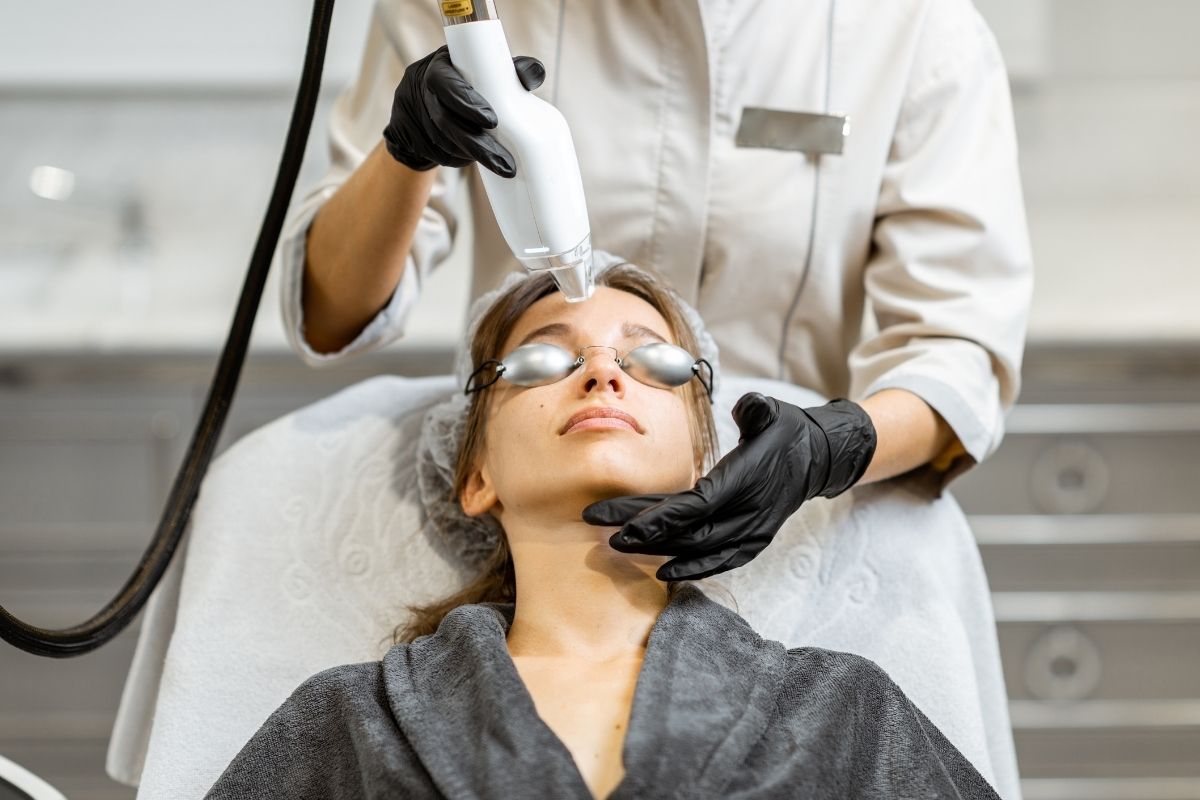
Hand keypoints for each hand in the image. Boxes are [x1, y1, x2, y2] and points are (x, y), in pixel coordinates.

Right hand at [382, 44, 545, 176]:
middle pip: (446, 121)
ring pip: (442, 142)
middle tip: (505, 163)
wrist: (424, 103)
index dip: (467, 103)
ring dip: (471, 155)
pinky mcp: (410, 138)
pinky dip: (459, 159)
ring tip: (499, 165)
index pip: (446, 84)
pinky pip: (438, 154)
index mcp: (437, 67)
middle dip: (477, 144)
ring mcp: (412, 115)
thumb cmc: (465, 82)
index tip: (493, 122)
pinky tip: (475, 162)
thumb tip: (535, 74)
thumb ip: (510, 70)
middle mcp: (419, 89)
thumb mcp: (483, 70)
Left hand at [582, 394, 876, 580]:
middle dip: (645, 533)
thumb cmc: (787, 430)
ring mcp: (754, 530)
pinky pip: (721, 561)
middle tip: (605, 533)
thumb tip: (743, 409)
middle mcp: (750, 511)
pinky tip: (663, 572)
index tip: (623, 523)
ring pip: (701, 548)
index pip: (697, 504)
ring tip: (619, 547)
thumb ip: (755, 409)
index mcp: (747, 479)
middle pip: (690, 530)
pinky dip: (693, 568)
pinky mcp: (755, 540)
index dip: (659, 517)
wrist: (819, 458)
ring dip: (660, 550)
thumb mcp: (773, 410)